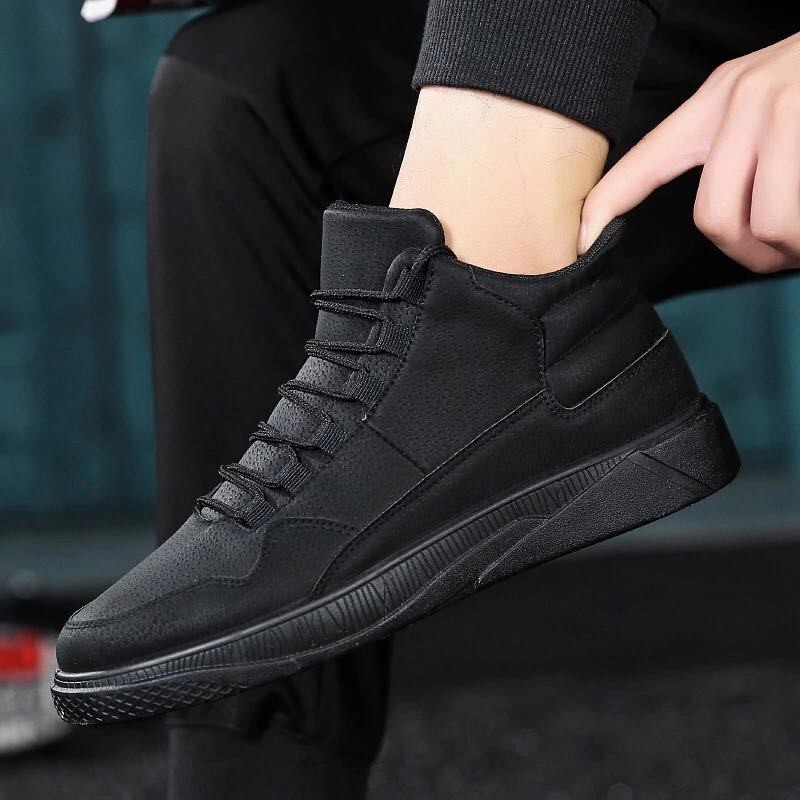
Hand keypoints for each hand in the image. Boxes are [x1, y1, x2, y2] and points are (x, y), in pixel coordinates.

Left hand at [580, 32, 799, 272]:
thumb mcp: (767, 103)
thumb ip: (733, 153)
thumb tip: (727, 224)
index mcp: (716, 102)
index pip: (644, 161)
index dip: (606, 205)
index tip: (580, 240)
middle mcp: (743, 101)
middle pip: (713, 218)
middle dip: (748, 253)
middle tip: (777, 255)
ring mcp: (785, 109)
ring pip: (767, 223)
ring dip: (791, 248)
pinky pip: (798, 217)